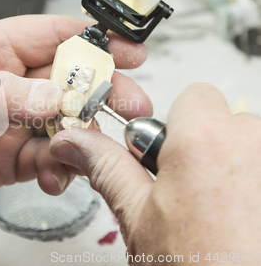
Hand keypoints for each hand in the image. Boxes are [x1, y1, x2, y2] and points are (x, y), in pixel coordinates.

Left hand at [0, 15, 150, 244]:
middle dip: (100, 91)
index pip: (48, 37)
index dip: (91, 41)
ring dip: (82, 135)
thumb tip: (48, 96)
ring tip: (94, 149)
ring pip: (57, 123)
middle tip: (128, 104)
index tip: (127, 50)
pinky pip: (39, 160)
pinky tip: (58, 173)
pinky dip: (57, 167)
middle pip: (63, 81)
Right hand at [50, 83, 260, 263]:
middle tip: (194, 194)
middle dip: (207, 149)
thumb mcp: (138, 218)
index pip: (194, 95)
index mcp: (204, 140)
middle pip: (226, 122)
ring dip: (238, 169)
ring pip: (251, 147)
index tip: (170, 158)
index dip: (177, 128)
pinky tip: (245, 220)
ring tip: (225, 215)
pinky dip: (253, 186)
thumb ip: (107, 167)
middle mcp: (254, 142)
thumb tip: (74, 141)